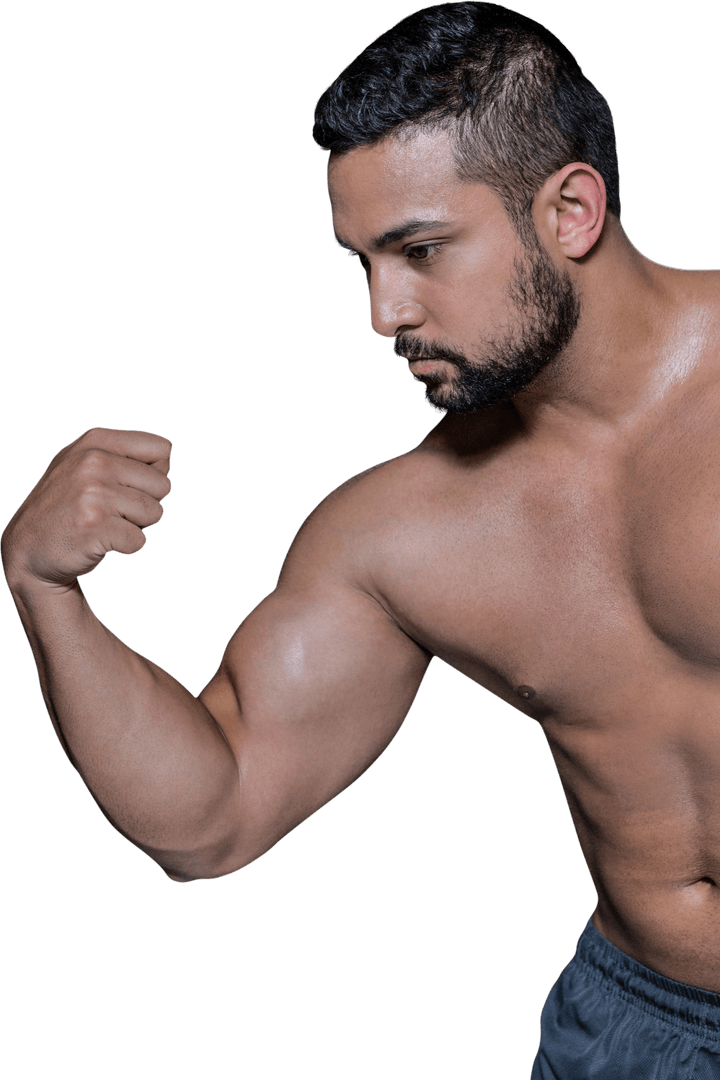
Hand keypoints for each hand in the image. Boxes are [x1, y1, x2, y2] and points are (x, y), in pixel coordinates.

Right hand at [2, 428, 171, 590]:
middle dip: (145, 503)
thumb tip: (167, 461)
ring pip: (155, 513)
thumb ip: (124, 454)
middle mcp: (94, 462)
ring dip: (136, 525)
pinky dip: (126, 546)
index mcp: (96, 441)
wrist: (28, 547)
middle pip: (163, 485)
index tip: (128, 485)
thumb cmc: (67, 505)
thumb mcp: (83, 462)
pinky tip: (99, 540)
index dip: (154, 474)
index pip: (162, 450)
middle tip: (112, 510)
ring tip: (105, 523)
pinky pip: (139, 540)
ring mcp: (93, 494)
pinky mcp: (95, 527)